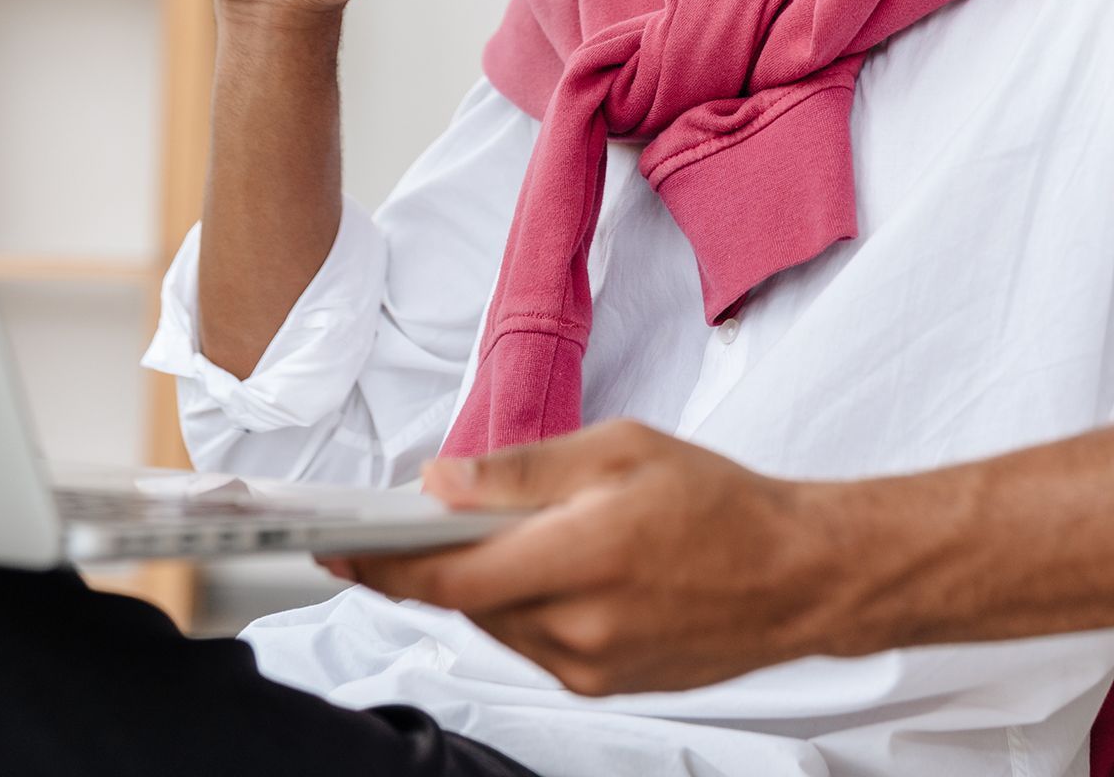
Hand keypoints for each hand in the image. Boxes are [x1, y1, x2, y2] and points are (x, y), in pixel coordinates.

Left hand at [323, 420, 832, 695]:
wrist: (794, 574)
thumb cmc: (717, 500)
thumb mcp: (618, 448)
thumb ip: (520, 470)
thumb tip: (440, 482)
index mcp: (582, 557)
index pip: (451, 578)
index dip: (383, 566)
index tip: (339, 547)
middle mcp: (580, 628)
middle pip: (466, 603)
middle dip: (427, 564)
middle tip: (402, 525)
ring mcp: (592, 667)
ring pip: (497, 624)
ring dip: (477, 583)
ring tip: (490, 534)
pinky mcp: (604, 684)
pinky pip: (532, 644)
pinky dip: (517, 605)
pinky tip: (539, 566)